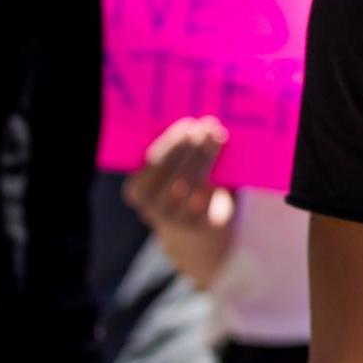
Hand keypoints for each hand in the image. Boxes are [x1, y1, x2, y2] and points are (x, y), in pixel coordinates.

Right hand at [123, 116, 234, 232]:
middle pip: (171, 171)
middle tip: (207, 126)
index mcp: (137, 190)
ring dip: (206, 156)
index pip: (153, 162)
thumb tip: (199, 122)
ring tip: (218, 137)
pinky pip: (206, 199)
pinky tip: (225, 163)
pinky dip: (216, 178)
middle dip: (190, 145)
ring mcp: (172, 219)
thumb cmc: (181, 195)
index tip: (189, 123)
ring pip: (189, 183)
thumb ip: (178, 155)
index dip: (172, 141)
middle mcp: (150, 207)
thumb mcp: (172, 177)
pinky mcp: (196, 227)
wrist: (195, 239)